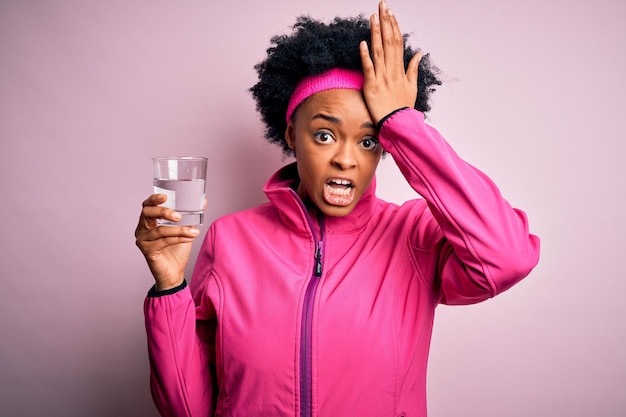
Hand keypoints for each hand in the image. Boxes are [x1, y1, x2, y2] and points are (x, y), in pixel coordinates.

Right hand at [134, 194, 201, 290]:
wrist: (174, 272)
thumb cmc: (176, 250)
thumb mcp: (184, 229)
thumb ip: (190, 216)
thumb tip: (203, 201)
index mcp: (148, 222)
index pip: (146, 206)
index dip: (154, 199)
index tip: (165, 196)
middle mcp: (141, 229)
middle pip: (147, 214)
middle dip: (163, 212)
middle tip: (179, 216)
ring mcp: (143, 241)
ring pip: (160, 230)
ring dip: (179, 230)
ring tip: (194, 231)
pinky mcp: (148, 251)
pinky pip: (164, 241)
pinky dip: (179, 238)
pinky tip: (190, 237)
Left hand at [359, 0, 421, 123]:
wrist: (397, 124)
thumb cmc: (403, 107)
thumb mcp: (412, 86)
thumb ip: (414, 68)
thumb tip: (420, 53)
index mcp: (400, 69)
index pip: (397, 42)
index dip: (394, 26)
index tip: (391, 12)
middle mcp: (391, 70)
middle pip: (389, 41)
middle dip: (385, 22)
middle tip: (382, 5)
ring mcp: (381, 77)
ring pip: (379, 51)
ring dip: (376, 33)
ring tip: (373, 17)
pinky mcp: (371, 86)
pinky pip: (368, 68)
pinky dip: (366, 56)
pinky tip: (363, 43)